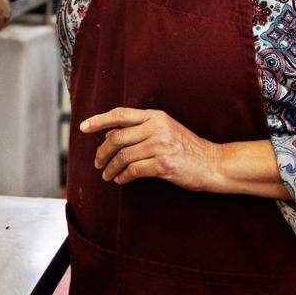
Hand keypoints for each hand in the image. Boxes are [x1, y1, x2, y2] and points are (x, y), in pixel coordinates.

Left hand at [81, 107, 219, 190]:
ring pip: (123, 157)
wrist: (212, 163)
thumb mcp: (166, 129)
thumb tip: (111, 136)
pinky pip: (133, 171)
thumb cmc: (186, 147)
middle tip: (97, 163)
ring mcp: (160, 146)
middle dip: (102, 153)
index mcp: (155, 116)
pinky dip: (123, 177)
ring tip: (107, 175)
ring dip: (110, 168)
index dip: (99, 120)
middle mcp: (156, 128)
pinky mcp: (163, 165)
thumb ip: (142, 129)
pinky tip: (120, 180)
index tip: (83, 127)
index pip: (120, 114)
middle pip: (117, 138)